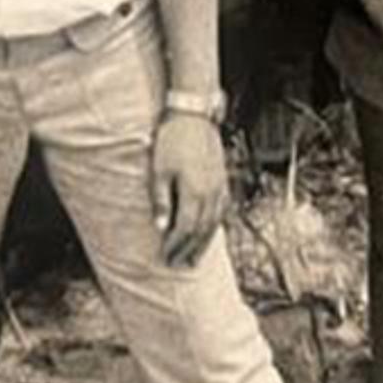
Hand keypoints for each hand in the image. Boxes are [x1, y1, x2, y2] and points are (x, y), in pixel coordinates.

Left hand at [149, 111, 229, 267]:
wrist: (194, 116)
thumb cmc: (173, 140)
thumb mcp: (159, 170)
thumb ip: (161, 200)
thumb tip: (160, 227)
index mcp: (194, 193)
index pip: (185, 230)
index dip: (175, 246)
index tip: (165, 258)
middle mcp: (210, 194)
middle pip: (201, 231)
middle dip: (188, 251)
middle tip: (178, 266)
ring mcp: (219, 188)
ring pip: (214, 224)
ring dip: (203, 244)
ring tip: (194, 259)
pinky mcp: (222, 180)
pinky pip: (221, 211)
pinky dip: (214, 227)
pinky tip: (209, 232)